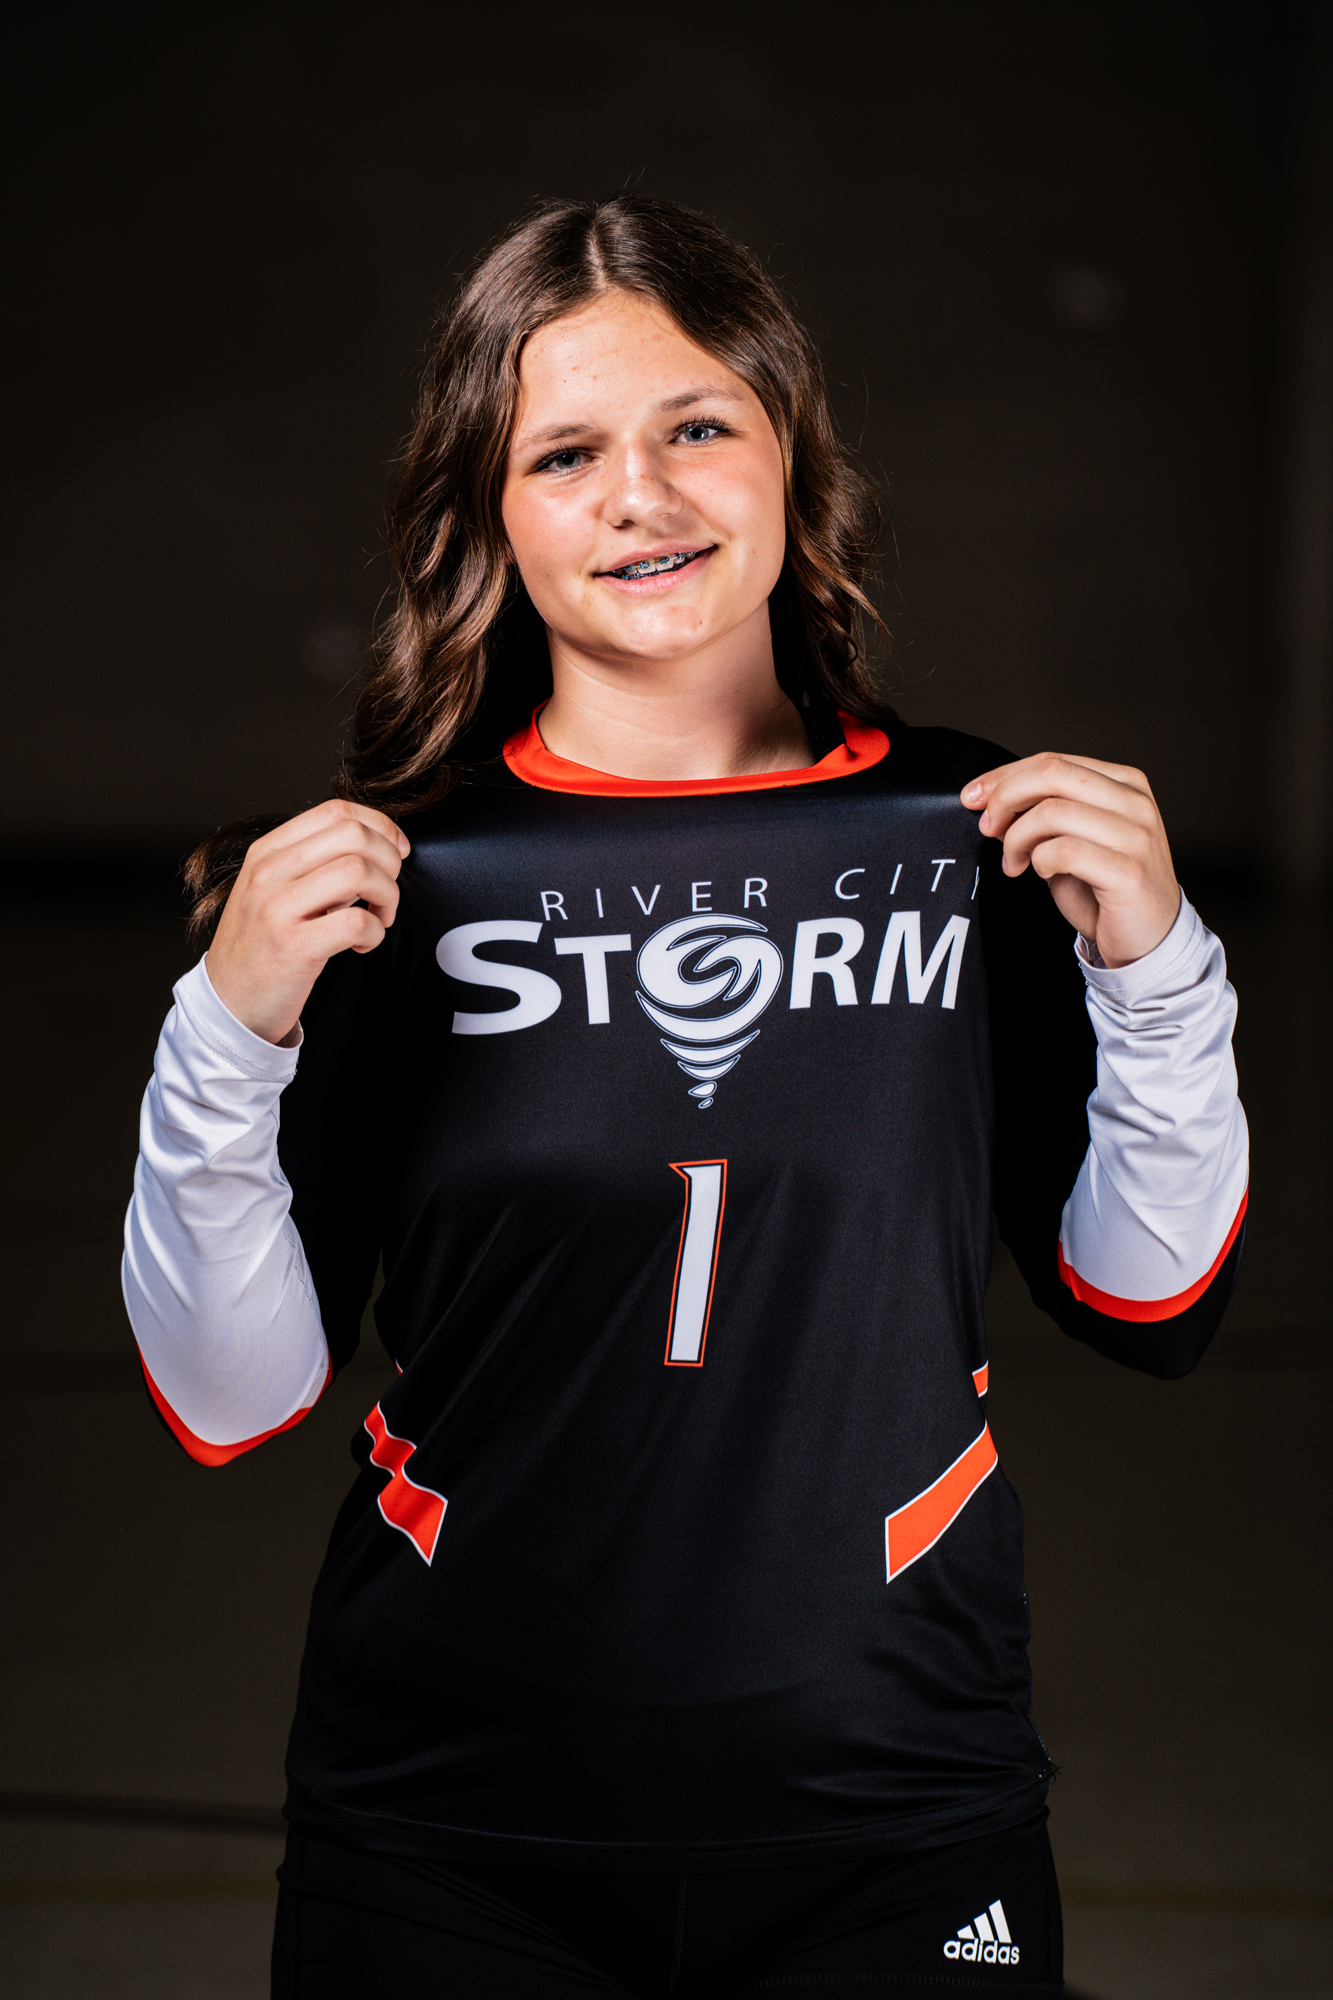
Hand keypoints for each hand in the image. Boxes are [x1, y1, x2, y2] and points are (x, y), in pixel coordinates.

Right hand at [205, 800, 410, 1044]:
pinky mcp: (293, 947)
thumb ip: (314, 864)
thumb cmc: (262, 945)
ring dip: (387, 895)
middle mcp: (268, 873)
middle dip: (389, 861)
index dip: (380, 827)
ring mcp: (276, 909)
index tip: (396, 851)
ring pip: (358, 872)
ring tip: (379, 917)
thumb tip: (377, 847)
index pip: (335, 811)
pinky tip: (363, 943)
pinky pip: (357, 921)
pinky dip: (375, 932)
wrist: (229, 1002)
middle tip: (387, 890)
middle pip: (353, 836)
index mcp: (266, 852)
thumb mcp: (274, 890)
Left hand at [961, 754, 1179, 968]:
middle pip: (1052, 774)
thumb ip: (1042, 816)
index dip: (1004, 777)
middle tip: (988, 828)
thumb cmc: (1106, 892)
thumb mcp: (1071, 842)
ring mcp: (1137, 836)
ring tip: (1015, 862)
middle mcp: (1136, 802)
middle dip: (1005, 798)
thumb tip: (992, 800)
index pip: (1054, 761)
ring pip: (1053, 811)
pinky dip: (1039, 861)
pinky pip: (1065, 851)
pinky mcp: (1130, 871)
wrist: (1149, 942)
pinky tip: (1041, 873)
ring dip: (1018, 838)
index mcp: (1125, 784)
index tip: (973, 797)